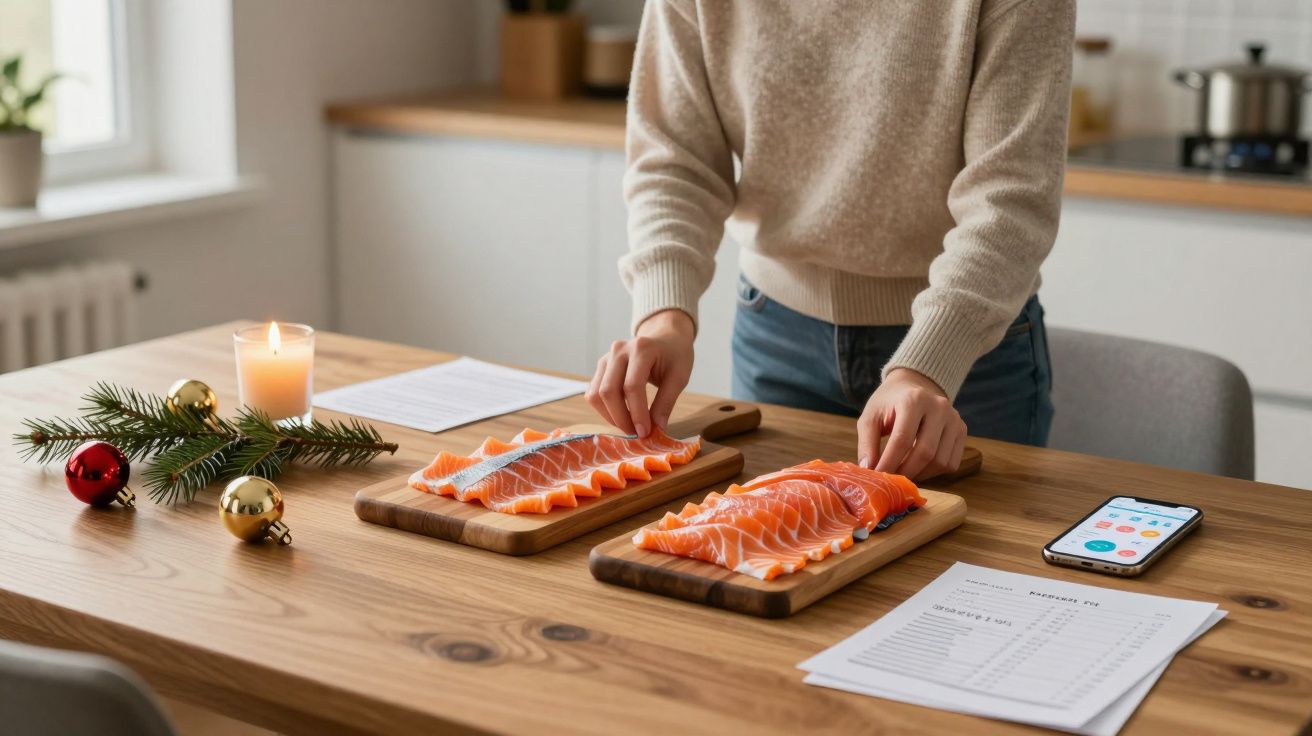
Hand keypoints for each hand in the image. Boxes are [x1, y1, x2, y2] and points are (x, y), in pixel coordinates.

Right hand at [586, 309, 694, 436]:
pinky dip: (605, 409)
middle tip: (636, 434)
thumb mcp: (679, 377)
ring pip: (596, 394)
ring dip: (610, 416)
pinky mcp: (601, 366)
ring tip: (629, 426)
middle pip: (609, 391)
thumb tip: (656, 429)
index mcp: (642, 348)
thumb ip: (666, 402)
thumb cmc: (675, 355)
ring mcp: (606, 357)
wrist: (665, 336)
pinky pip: (593, 393)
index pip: (632, 387)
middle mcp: (618, 350)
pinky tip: (622, 415)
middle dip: (621, 418)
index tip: (645, 433)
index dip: (637, 413)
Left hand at [857, 368, 966, 479]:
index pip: (902, 439)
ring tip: (902, 473)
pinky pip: (951, 463)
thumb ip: (867, 443)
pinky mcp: (962, 431)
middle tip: (891, 481)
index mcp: (913, 400)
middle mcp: (939, 407)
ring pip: (940, 462)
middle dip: (906, 472)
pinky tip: (918, 467)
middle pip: (925, 452)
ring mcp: (954, 419)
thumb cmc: (889, 403)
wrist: (914, 387)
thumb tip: (869, 470)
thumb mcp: (870, 416)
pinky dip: (933, 472)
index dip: (889, 462)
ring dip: (919, 474)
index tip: (878, 476)